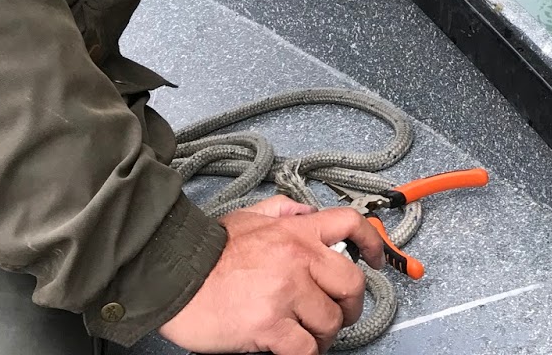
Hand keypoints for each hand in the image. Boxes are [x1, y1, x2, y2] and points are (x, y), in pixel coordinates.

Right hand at [158, 204, 385, 354]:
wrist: (172, 276)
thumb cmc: (208, 253)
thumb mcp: (248, 217)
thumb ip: (280, 211)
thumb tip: (304, 212)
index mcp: (296, 231)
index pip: (350, 225)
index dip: (372, 243)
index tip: (378, 259)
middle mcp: (297, 258)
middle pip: (351, 283)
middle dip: (350, 304)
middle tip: (339, 313)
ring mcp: (285, 292)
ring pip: (330, 321)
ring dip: (324, 334)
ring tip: (309, 336)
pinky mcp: (270, 325)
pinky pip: (305, 348)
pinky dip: (305, 353)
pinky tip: (292, 348)